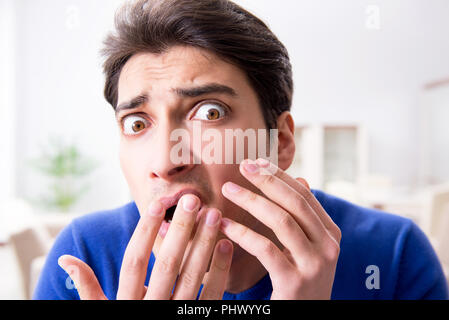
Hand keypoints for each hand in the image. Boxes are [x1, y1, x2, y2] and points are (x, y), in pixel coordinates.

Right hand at [58, 195, 232, 299]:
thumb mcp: (103, 312)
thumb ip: (87, 287)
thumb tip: (64, 259)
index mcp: (126, 302)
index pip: (134, 261)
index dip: (144, 232)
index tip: (156, 204)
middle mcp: (151, 308)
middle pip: (167, 264)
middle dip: (180, 230)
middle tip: (192, 199)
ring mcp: (175, 316)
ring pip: (192, 276)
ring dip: (204, 244)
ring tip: (213, 215)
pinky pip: (211, 295)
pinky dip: (220, 270)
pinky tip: (226, 244)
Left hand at [220, 158, 340, 299]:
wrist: (307, 318)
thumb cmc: (300, 280)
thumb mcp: (308, 247)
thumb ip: (304, 217)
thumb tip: (301, 178)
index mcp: (330, 233)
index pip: (304, 195)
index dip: (279, 176)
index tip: (255, 162)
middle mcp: (328, 246)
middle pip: (295, 202)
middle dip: (266, 180)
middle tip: (241, 166)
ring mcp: (314, 264)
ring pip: (281, 221)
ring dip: (251, 201)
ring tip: (227, 190)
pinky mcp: (294, 282)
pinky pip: (265, 249)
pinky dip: (243, 233)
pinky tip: (225, 225)